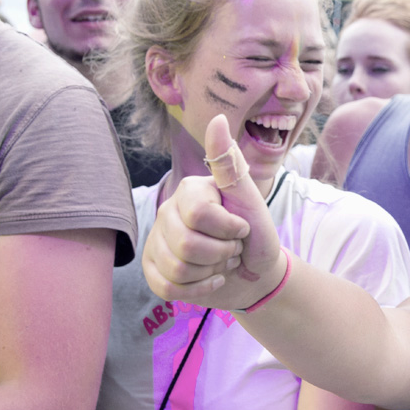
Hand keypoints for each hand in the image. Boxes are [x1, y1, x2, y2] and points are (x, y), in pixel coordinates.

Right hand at [142, 115, 285, 309]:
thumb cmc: (255, 233)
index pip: (199, 215)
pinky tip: (210, 279)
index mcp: (189, 191)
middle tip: (232, 248)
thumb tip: (217, 119)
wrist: (256, 273)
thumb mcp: (250, 199)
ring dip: (211, 271)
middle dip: (222, 253)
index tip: (241, 227)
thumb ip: (230, 164)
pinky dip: (198, 289)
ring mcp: (157, 242)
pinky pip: (168, 288)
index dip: (229, 229)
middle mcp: (167, 212)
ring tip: (221, 261)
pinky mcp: (154, 271)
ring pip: (177, 269)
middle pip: (186, 245)